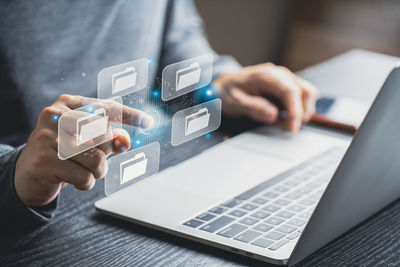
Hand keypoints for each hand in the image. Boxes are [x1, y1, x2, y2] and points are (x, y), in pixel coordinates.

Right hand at [14, 94, 153, 206]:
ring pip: (96, 159)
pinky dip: (85, 183)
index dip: (130, 115)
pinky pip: (84, 177)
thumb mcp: (88, 142)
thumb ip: (110, 138)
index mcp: (68, 105)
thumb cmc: (64, 153)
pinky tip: (70, 178)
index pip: (106, 107)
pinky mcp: (43, 161)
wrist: (27, 173)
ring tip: (84, 170)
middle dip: (107, 151)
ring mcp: (46, 138)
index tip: (149, 122)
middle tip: (94, 158)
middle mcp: (55, 116)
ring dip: (97, 171)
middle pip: (104, 134)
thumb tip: (125, 140)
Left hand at [214, 62, 317, 131]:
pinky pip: (303, 96)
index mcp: (266, 76)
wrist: (226, 84)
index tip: (293, 126)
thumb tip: (273, 115)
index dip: (295, 110)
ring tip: (284, 122)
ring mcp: (286, 78)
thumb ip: (253, 108)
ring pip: (308, 93)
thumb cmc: (229, 93)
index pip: (289, 90)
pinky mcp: (288, 85)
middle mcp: (280, 74)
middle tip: (287, 128)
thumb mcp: (234, 102)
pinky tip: (284, 116)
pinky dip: (299, 108)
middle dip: (301, 113)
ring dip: (303, 110)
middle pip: (304, 91)